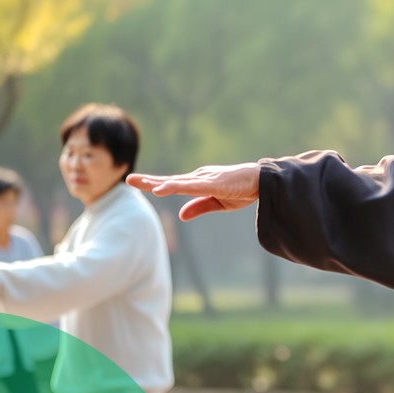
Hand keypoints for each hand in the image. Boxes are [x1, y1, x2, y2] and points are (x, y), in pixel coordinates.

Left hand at [128, 163, 260, 220]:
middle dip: (149, 181)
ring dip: (158, 183)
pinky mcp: (213, 183)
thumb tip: (180, 215)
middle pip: (171, 180)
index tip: (139, 183)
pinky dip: (174, 187)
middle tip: (129, 179)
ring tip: (139, 183)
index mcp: (200, 183)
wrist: (264, 181)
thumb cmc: (243, 189)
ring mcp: (205, 179)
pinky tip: (161, 189)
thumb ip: (199, 207)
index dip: (157, 184)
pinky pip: (190, 186)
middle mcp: (200, 177)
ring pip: (177, 182)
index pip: (174, 184)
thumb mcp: (219, 203)